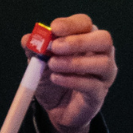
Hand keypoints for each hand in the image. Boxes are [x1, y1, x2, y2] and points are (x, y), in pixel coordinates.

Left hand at [34, 14, 116, 132]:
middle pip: (103, 39)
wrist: (56, 109)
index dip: (71, 24)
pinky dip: (73, 80)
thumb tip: (28, 39)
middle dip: (79, 41)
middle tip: (56, 47)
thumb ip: (34, 49)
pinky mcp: (99, 94)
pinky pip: (92, 85)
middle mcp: (101, 54)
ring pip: (102, 63)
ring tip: (53, 65)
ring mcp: (104, 75)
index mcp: (86, 39)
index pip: (86, 23)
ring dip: (75, 62)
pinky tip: (56, 79)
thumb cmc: (53, 79)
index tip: (54, 28)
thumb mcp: (39, 62)